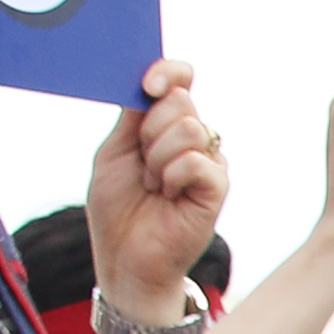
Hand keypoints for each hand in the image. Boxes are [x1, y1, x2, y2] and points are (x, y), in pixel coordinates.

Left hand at [88, 58, 231, 316]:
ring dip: (157, 159)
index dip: (167, 73)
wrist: (127, 260)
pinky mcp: (218, 188)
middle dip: (149, 130)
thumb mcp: (115, 152)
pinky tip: (167, 195)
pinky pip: (197, 161)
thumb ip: (133, 117)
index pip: (180, 79)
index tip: (146, 86)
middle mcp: (193, 140)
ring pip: (190, 129)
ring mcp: (209, 163)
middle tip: (142, 165)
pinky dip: (172, 175)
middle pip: (182, 101)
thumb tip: (149, 81)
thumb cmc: (118, 210)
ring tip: (153, 185)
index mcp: (166, 125)